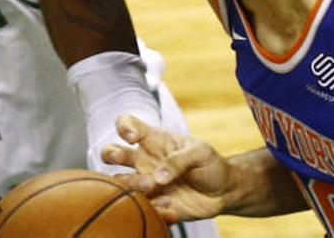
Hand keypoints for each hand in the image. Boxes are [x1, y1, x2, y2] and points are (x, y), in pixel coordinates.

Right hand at [102, 115, 232, 222]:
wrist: (223, 192)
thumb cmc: (209, 164)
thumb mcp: (200, 153)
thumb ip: (178, 160)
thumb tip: (158, 177)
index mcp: (153, 141)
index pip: (128, 125)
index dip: (123, 127)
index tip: (131, 136)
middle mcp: (144, 161)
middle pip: (111, 153)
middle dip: (110, 154)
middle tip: (122, 158)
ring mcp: (146, 183)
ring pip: (122, 183)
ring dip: (134, 184)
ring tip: (154, 186)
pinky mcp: (153, 204)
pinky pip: (142, 207)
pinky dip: (154, 208)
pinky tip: (171, 206)